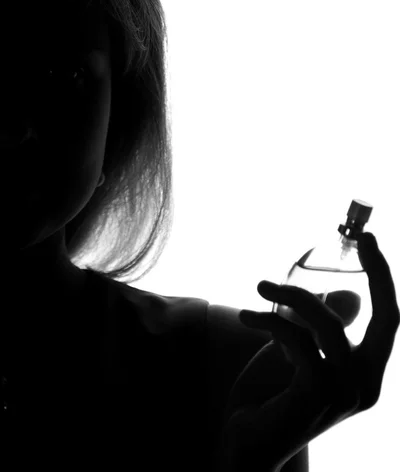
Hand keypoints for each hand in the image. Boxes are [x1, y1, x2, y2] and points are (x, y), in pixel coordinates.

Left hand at [218, 233, 399, 470]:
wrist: (248, 446)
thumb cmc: (272, 396)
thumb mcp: (298, 353)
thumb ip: (321, 328)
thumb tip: (349, 295)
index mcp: (367, 373)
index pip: (389, 321)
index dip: (384, 277)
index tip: (370, 240)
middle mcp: (366, 384)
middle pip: (387, 318)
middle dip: (380, 271)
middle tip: (361, 237)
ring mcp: (345, 392)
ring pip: (328, 321)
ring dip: (290, 295)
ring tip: (261, 287)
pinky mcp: (317, 393)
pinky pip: (296, 337)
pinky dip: (267, 319)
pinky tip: (247, 316)